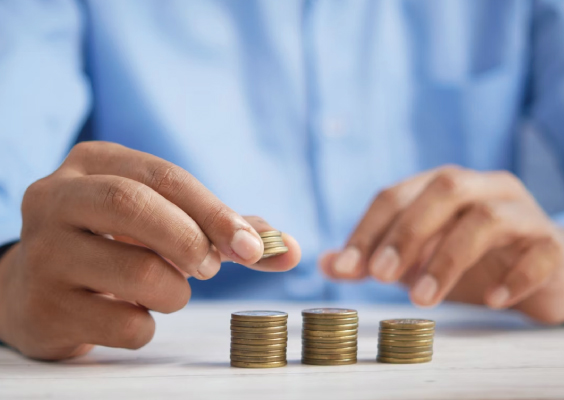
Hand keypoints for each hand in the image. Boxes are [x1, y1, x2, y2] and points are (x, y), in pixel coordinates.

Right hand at [0, 142, 300, 359]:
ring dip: (174, 292)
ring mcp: (42, 254)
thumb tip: (290, 249)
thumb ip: (224, 230)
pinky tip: (129, 313)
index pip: (164, 176)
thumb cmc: (116, 244)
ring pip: (138, 273)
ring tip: (164, 290)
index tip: (252, 247)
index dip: (215, 212)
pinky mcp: (42, 308)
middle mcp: (56, 198)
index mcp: (93, 163)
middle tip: (210, 268)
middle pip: (135, 206)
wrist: (38, 288)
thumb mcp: (161, 219)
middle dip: (191, 241)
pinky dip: (147, 326)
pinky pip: (124, 325)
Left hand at [321, 166, 563, 323]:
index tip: (346, 268)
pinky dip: (513, 277)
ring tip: (423, 299)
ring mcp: (522, 213)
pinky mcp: (553, 245)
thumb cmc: (471, 259)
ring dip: (448, 259)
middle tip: (380, 276)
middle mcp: (483, 188)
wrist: (544, 270)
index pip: (396, 194)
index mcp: (443, 186)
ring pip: (487, 218)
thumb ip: (373, 258)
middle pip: (444, 189)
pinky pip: (538, 253)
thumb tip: (326, 264)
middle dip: (407, 232)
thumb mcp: (416, 258)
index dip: (368, 229)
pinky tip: (491, 300)